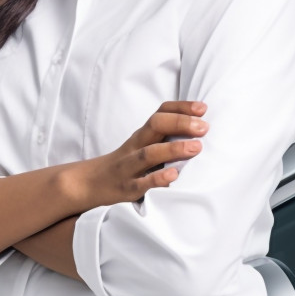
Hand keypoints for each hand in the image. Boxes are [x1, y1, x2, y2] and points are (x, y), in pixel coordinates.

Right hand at [68, 99, 207, 209]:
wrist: (90, 183)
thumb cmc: (127, 164)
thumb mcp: (143, 146)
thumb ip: (166, 139)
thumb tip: (200, 131)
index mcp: (143, 135)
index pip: (160, 113)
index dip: (181, 107)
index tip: (203, 108)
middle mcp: (136, 145)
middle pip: (155, 126)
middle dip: (180, 123)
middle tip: (204, 127)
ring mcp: (130, 166)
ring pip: (149, 153)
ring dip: (173, 149)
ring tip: (196, 147)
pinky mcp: (127, 188)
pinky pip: (142, 183)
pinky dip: (157, 179)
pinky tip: (173, 176)